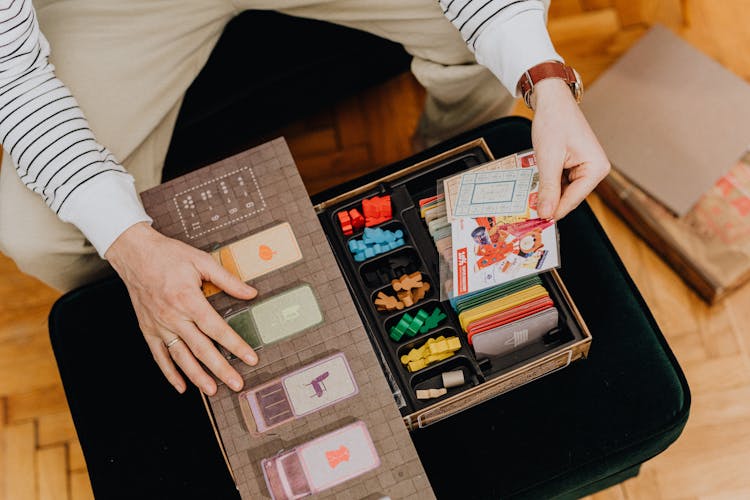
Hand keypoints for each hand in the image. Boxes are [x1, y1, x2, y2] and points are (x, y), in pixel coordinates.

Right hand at [106, 222, 258, 394]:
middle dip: (221, 368)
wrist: (135, 253)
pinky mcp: (148, 329)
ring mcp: (159, 326)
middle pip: (202, 349)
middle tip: (237, 384)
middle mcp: (174, 317)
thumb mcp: (201, 261)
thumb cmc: (169, 255)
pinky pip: (159, 356)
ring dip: (197, 376)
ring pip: (181, 357)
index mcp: (189, 300)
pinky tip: (182, 386)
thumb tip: (251, 293)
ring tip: (213, 390)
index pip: (217, 329)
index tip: (250, 358)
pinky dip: (170, 373)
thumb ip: (227, 280)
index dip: (235, 345)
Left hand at [530, 78, 610, 219]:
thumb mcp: (548, 159)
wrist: (551, 100)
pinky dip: (547, 183)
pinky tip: (535, 183)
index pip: (573, 200)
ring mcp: (585, 168)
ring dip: (547, 193)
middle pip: (569, 197)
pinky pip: (560, 182)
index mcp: (596, 168)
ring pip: (563, 191)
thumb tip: (546, 212)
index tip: (538, 221)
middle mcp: (595, 169)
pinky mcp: (574, 165)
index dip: (554, 211)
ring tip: (529, 195)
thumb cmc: (554, 121)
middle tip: (528, 211)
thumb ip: (548, 188)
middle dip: (549, 202)